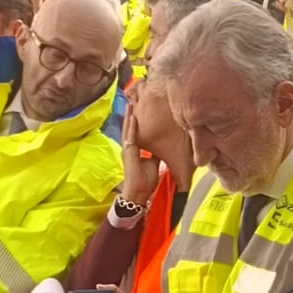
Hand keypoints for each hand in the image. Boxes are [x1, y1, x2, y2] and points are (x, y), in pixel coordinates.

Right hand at [119, 90, 162, 207]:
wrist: (138, 192)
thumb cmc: (145, 180)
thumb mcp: (154, 163)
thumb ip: (156, 154)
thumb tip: (164, 147)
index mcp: (134, 149)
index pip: (135, 131)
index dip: (136, 120)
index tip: (140, 109)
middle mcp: (129, 147)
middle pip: (129, 127)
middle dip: (131, 114)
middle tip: (133, 100)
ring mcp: (127, 149)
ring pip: (128, 129)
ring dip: (129, 116)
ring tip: (131, 103)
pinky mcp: (129, 153)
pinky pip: (130, 137)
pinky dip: (131, 127)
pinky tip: (133, 117)